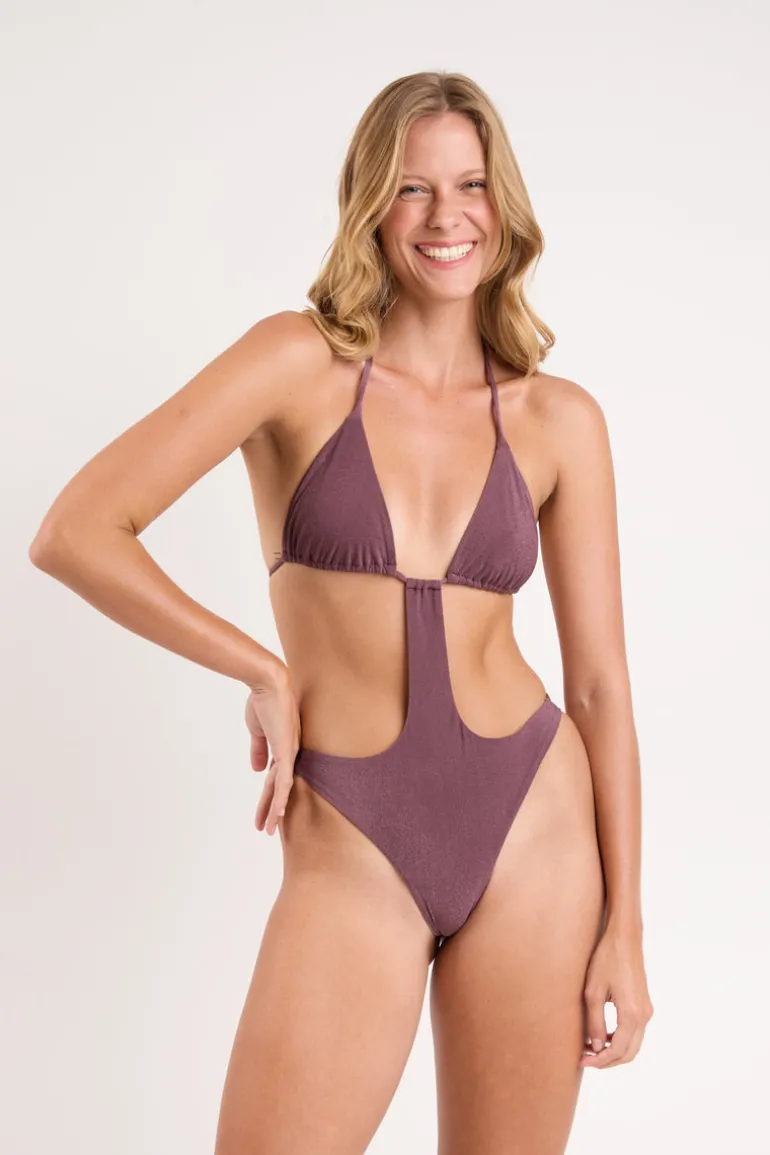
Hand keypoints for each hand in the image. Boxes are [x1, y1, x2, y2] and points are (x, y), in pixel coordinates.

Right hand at [244, 665, 300, 836]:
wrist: (268, 684)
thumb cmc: (263, 702)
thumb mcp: (257, 731)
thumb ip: (259, 750)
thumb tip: (257, 770)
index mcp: (282, 749)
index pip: (274, 779)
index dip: (268, 797)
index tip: (262, 812)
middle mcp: (290, 754)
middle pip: (278, 789)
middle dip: (270, 810)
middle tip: (265, 830)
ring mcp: (290, 753)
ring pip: (282, 790)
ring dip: (274, 811)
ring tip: (267, 830)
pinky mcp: (287, 751)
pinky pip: (285, 780)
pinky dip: (282, 798)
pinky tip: (278, 813)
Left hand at [580, 926, 653, 1068]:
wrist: (625, 938)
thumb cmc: (606, 960)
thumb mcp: (593, 992)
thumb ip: (595, 1022)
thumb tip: (595, 1047)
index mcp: (631, 1014)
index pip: (618, 1050)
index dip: (599, 1060)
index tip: (582, 1061)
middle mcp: (644, 1016)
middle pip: (629, 1053)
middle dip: (607, 1060)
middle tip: (586, 1059)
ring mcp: (647, 1010)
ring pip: (633, 1044)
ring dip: (614, 1051)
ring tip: (591, 1048)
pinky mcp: (644, 1004)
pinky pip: (635, 1031)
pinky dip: (620, 1039)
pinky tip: (603, 1034)